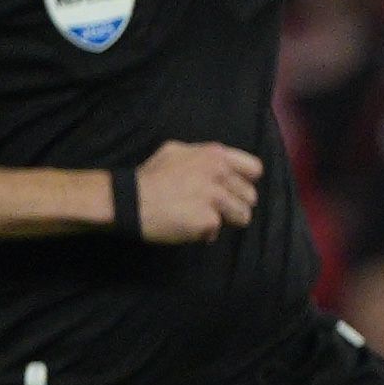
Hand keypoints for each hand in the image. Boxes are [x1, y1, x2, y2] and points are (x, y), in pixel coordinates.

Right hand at [134, 139, 263, 242]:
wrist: (129, 200)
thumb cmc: (151, 177)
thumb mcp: (177, 152)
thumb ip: (204, 157)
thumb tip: (223, 167)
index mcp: (215, 155)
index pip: (254, 169)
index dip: (245, 182)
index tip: (233, 190)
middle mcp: (219, 173)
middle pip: (250, 196)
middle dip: (235, 204)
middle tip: (212, 207)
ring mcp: (215, 197)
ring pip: (242, 216)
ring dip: (225, 220)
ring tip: (201, 216)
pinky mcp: (208, 219)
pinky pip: (218, 231)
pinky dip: (204, 232)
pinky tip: (187, 225)